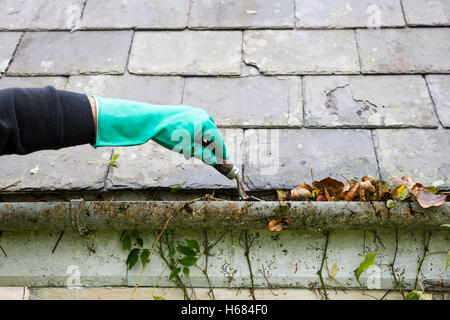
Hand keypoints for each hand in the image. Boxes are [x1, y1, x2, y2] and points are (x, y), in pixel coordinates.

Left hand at [92, 96, 228, 165]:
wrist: (152, 120)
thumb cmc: (171, 135)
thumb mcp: (189, 149)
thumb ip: (204, 155)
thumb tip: (215, 162)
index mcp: (206, 124)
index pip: (219, 140)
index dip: (222, 152)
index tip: (225, 160)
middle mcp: (203, 115)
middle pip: (213, 134)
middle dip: (213, 146)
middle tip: (214, 157)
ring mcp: (195, 111)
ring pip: (204, 128)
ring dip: (204, 139)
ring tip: (199, 149)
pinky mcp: (187, 111)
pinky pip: (197, 123)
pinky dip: (197, 132)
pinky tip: (191, 139)